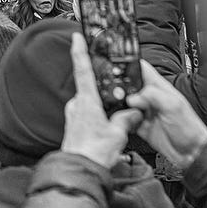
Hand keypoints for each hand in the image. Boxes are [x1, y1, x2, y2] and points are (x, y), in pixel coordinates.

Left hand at [61, 33, 141, 168]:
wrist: (80, 170)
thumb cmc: (95, 153)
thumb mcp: (118, 133)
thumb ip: (126, 119)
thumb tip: (133, 112)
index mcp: (87, 102)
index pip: (83, 70)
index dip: (80, 52)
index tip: (77, 37)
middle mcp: (76, 105)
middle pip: (89, 87)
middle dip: (102, 89)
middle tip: (114, 95)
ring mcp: (73, 115)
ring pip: (89, 102)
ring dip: (101, 106)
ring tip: (113, 120)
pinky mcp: (73, 124)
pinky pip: (87, 114)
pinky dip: (97, 116)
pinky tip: (105, 128)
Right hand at [126, 59, 206, 169]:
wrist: (191, 153)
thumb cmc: (190, 129)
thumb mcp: (173, 106)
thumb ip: (152, 95)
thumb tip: (132, 97)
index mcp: (159, 88)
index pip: (142, 69)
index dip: (129, 66)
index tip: (118, 70)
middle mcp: (150, 98)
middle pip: (128, 86)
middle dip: (120, 89)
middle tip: (120, 97)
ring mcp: (145, 112)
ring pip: (125, 103)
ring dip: (120, 106)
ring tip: (126, 112)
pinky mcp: (140, 125)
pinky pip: (125, 119)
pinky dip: (122, 120)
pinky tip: (125, 122)